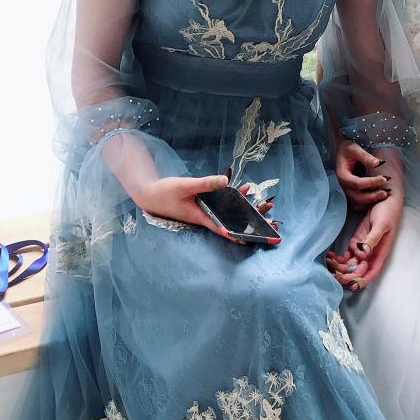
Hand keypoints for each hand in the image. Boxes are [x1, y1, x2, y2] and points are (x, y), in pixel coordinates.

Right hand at [131, 175, 274, 238]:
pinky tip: (243, 189)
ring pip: (227, 212)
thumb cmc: (165, 193)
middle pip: (230, 221)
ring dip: (242, 207)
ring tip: (262, 201)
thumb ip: (205, 183)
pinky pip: (221, 204)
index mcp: (201, 217)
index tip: (253, 238)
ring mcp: (204, 212)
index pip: (223, 228)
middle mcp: (205, 217)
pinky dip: (232, 198)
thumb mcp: (185, 186)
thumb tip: (226, 180)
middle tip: (269, 220)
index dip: (238, 233)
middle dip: (248, 220)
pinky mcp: (203, 206)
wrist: (150, 195)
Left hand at [325, 192, 402, 290]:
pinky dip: (338, 258)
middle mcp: (371, 255)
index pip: (371, 272)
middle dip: (347, 275)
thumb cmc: (388, 212)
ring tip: (329, 262)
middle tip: (334, 274)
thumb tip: (365, 252)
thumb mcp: (382, 225)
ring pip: (350, 265)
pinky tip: (330, 256)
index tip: (352, 284)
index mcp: (380, 253)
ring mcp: (363, 249)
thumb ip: (373, 238)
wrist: (385, 200)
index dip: (362, 280)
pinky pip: (346, 256)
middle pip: (358, 271)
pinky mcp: (356, 242)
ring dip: (339, 267)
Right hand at [335, 140, 392, 207]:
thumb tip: (377, 163)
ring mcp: (347, 190)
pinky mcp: (351, 192)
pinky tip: (378, 196)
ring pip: (357, 202)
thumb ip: (365, 156)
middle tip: (385, 192)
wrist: (343, 150)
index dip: (371, 183)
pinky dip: (368, 202)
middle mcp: (343, 185)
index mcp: (342, 175)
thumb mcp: (354, 148)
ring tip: (383, 195)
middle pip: (356, 197)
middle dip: (372, 196)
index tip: (384, 179)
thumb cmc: (348, 148)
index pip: (357, 183)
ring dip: (370, 201)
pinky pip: (358, 203)